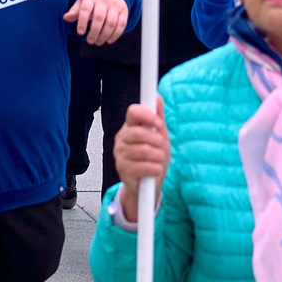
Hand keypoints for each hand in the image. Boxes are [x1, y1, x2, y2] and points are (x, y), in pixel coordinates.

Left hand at [65, 0, 129, 45]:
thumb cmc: (93, 1)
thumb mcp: (82, 2)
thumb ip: (74, 11)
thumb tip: (66, 18)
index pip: (86, 9)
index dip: (82, 21)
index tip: (80, 33)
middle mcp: (104, 1)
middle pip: (99, 17)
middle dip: (94, 31)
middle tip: (90, 41)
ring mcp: (115, 6)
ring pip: (111, 22)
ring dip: (104, 35)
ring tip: (98, 42)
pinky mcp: (124, 11)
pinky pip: (121, 24)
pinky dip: (116, 34)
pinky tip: (109, 41)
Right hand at [113, 102, 168, 221]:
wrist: (149, 184)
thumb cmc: (155, 157)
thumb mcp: (161, 137)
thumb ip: (159, 119)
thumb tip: (158, 97)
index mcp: (131, 126)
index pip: (133, 112)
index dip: (146, 115)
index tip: (159, 122)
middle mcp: (122, 137)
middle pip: (138, 132)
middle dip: (156, 140)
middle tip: (161, 146)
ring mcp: (120, 153)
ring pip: (143, 150)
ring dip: (158, 156)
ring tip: (159, 160)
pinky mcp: (121, 168)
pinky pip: (142, 166)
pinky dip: (154, 168)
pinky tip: (155, 170)